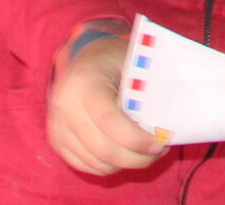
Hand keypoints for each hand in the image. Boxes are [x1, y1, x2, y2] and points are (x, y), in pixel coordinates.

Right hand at [46, 25, 166, 174]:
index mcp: (84, 83)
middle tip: (159, 152)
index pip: (110, 122)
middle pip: (103, 150)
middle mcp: (65, 107)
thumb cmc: (112, 59)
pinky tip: (126, 153)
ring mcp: (58, 127)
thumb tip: (168, 124)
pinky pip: (87, 166)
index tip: (160, 144)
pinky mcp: (57, 141)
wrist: (82, 58)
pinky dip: (110, 166)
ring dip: (126, 164)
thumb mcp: (131, 64)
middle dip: (136, 158)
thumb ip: (145, 91)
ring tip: (146, 152)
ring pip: (97, 164)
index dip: (137, 140)